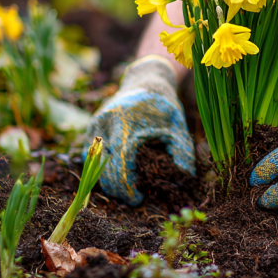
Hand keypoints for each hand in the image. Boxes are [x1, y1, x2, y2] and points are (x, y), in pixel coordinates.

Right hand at [85, 56, 194, 204]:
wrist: (146, 80)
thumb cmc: (164, 106)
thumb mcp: (178, 128)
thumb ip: (182, 153)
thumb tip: (185, 180)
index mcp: (126, 124)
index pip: (120, 165)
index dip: (127, 187)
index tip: (139, 198)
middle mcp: (105, 124)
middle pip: (103, 168)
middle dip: (117, 188)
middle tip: (133, 197)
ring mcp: (96, 125)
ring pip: (94, 163)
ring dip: (108, 179)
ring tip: (128, 186)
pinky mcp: (92, 127)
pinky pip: (93, 155)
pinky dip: (104, 167)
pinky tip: (120, 172)